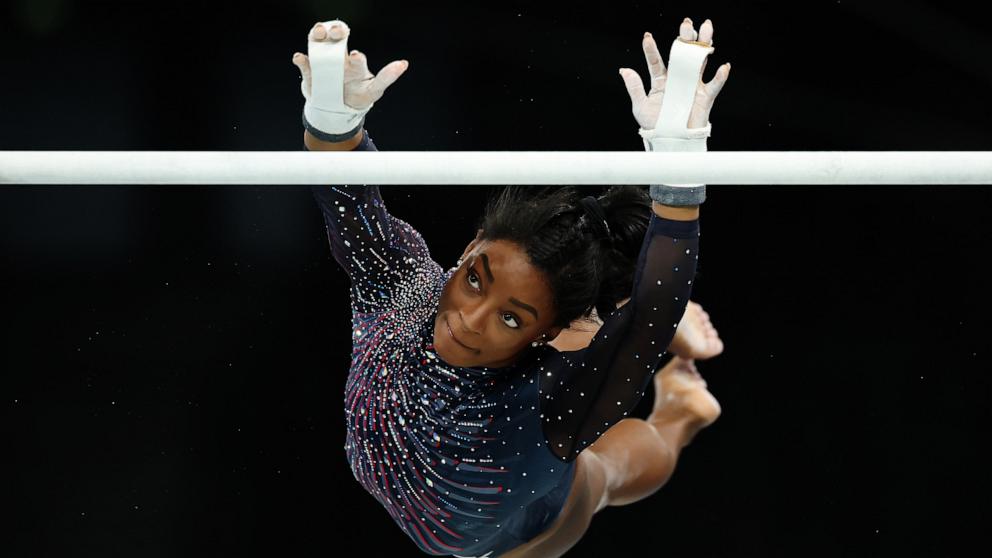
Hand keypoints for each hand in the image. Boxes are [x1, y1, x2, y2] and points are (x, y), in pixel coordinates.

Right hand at [291, 21, 408, 109]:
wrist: (338, 109)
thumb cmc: (359, 95)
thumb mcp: (374, 90)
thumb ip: (387, 77)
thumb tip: (404, 64)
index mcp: (355, 63)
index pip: (356, 56)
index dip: (356, 56)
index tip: (356, 57)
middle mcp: (339, 58)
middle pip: (336, 38)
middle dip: (336, 31)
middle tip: (336, 32)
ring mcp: (323, 63)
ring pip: (318, 43)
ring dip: (317, 36)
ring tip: (318, 34)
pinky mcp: (309, 71)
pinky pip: (303, 62)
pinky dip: (300, 59)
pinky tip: (300, 57)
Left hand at [619, 18, 730, 129]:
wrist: (669, 142)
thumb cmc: (654, 125)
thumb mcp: (640, 106)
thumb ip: (634, 87)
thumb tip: (624, 70)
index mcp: (661, 80)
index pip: (656, 61)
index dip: (652, 50)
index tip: (647, 37)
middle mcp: (678, 79)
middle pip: (682, 54)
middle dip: (684, 38)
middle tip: (686, 24)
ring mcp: (692, 86)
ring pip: (700, 62)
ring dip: (704, 46)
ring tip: (706, 30)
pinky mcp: (704, 98)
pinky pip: (714, 85)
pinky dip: (720, 77)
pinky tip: (723, 66)